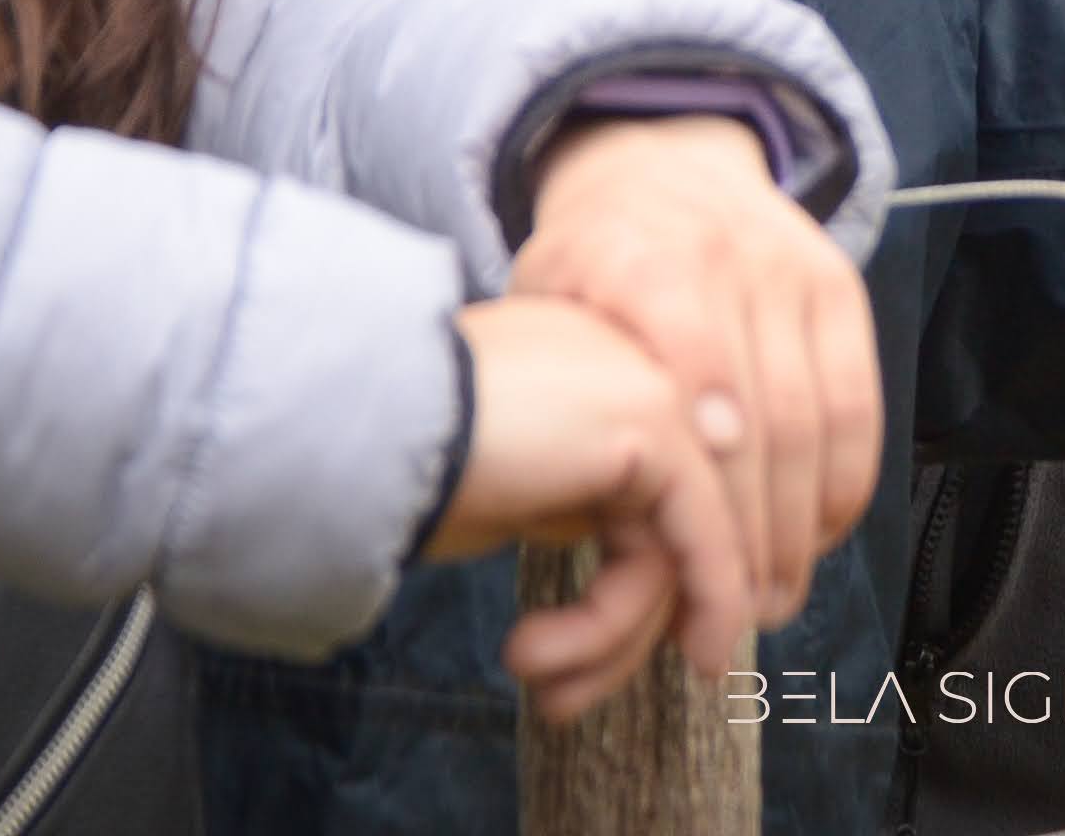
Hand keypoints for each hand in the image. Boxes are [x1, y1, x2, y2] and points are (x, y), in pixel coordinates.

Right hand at [425, 298, 752, 719]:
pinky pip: (703, 531)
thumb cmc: (397, 466)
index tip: (601, 659)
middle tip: (558, 702)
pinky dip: (710, 600)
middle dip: (618, 628)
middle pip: (661, 517)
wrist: (354, 430)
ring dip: (613, 636)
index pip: (641, 487)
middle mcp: (622, 362)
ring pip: (672, 537)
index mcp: (582, 366)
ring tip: (535, 678)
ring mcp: (644, 382)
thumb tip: (638, 575)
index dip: (636, 583)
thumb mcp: (501, 489)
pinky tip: (694, 659)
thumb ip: (568, 502)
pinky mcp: (653, 421)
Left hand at [509, 117, 880, 634]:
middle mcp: (728, 254)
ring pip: (816, 416)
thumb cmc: (589, 262)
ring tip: (773, 597)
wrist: (665, 161)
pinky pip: (858, 399)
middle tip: (731, 612)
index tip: (699, 506)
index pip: (684, 336)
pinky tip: (819, 537)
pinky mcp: (840, 288)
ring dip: (801, 524)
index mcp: (639, 250)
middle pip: (762, 406)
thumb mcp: (544, 296)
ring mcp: (795, 268)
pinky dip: (845, 479)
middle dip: (752, 525)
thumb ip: (561, 371)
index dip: (702, 416)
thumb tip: (572, 474)